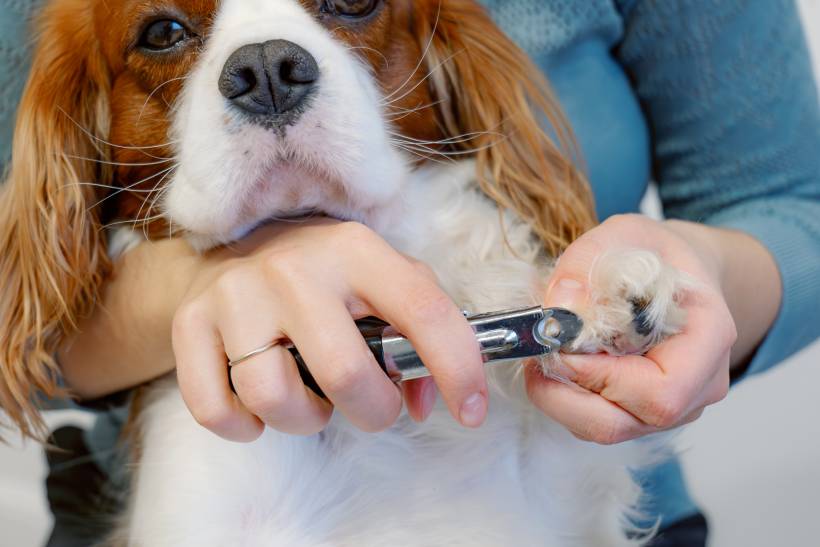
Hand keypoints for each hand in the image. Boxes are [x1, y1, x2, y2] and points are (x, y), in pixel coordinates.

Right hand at [173, 219, 487, 441]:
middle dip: (373, 412)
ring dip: (307, 419)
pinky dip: (245, 427)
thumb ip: (417, 330)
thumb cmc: (324, 273)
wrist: (233, 248)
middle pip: (346, 374)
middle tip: (371, 405)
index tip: (471, 410)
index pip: (422, 311)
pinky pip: (217, 411)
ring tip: (310, 395)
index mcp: (357, 251)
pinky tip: (259, 406)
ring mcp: (236, 295)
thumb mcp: (379, 279)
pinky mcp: (191, 323)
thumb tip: (426, 401)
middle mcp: (295, 268)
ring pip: (275, 399)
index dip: (458, 368)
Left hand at [525, 214, 780, 444]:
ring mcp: (675, 406)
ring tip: (542, 357)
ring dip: (561, 399)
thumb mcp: (622, 234)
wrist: (676, 269)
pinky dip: (568, 399)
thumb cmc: (657, 254)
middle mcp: (698, 386)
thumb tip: (559, 306)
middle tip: (536, 357)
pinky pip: (600, 421)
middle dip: (566, 396)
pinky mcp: (644, 411)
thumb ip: (587, 262)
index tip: (560, 346)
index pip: (661, 392)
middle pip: (627, 422)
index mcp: (708, 339)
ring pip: (607, 428)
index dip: (601, 378)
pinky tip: (559, 364)